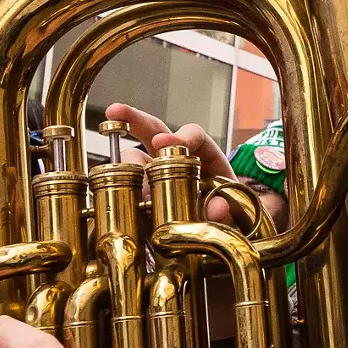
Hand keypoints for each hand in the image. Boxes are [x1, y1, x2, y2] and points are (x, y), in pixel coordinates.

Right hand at [106, 102, 232, 221]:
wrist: (214, 236)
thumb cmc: (223, 213)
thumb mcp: (232, 212)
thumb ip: (227, 209)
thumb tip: (217, 208)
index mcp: (203, 156)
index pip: (194, 135)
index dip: (183, 137)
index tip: (168, 143)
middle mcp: (175, 160)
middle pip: (154, 131)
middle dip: (134, 118)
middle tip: (115, 112)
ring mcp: (153, 177)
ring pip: (134, 159)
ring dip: (128, 165)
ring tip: (134, 188)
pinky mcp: (139, 198)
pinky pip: (125, 189)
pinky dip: (118, 191)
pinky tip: (117, 199)